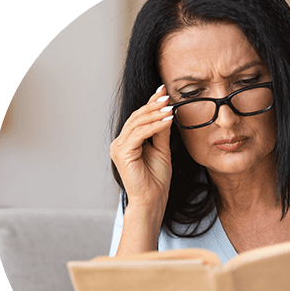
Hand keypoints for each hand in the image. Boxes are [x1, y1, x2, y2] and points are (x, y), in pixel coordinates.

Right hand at [110, 85, 173, 211]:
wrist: (152, 199)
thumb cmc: (156, 179)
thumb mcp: (162, 150)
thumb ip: (161, 132)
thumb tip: (167, 111)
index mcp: (128, 142)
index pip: (140, 118)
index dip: (151, 103)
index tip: (163, 91)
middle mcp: (120, 143)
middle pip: (137, 117)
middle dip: (153, 105)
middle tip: (167, 95)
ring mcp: (119, 147)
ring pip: (137, 123)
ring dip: (155, 113)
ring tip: (170, 107)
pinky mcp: (122, 153)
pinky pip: (140, 134)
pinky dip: (154, 126)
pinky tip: (167, 120)